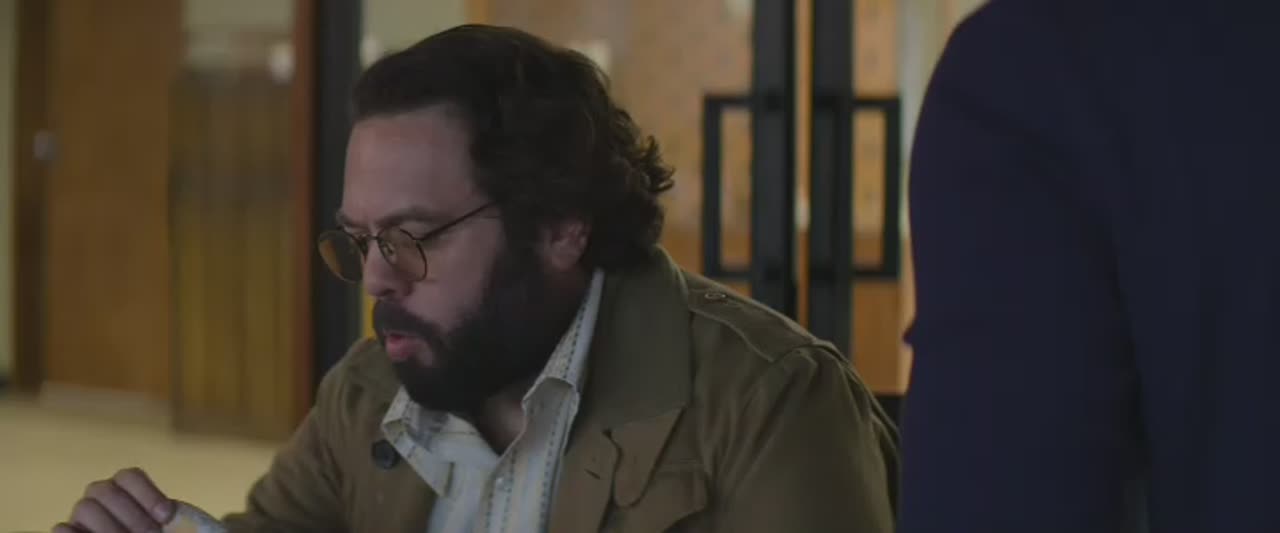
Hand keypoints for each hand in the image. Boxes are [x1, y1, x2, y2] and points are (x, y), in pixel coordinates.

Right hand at [54, 467, 175, 532]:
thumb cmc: (155, 532)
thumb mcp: (164, 524)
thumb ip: (164, 517)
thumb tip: (169, 518)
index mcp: (124, 487)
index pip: (129, 476)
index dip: (148, 494)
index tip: (167, 516)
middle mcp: (99, 496)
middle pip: (106, 491)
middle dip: (132, 516)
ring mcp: (81, 515)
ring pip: (85, 507)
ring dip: (108, 527)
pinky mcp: (69, 532)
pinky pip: (61, 529)